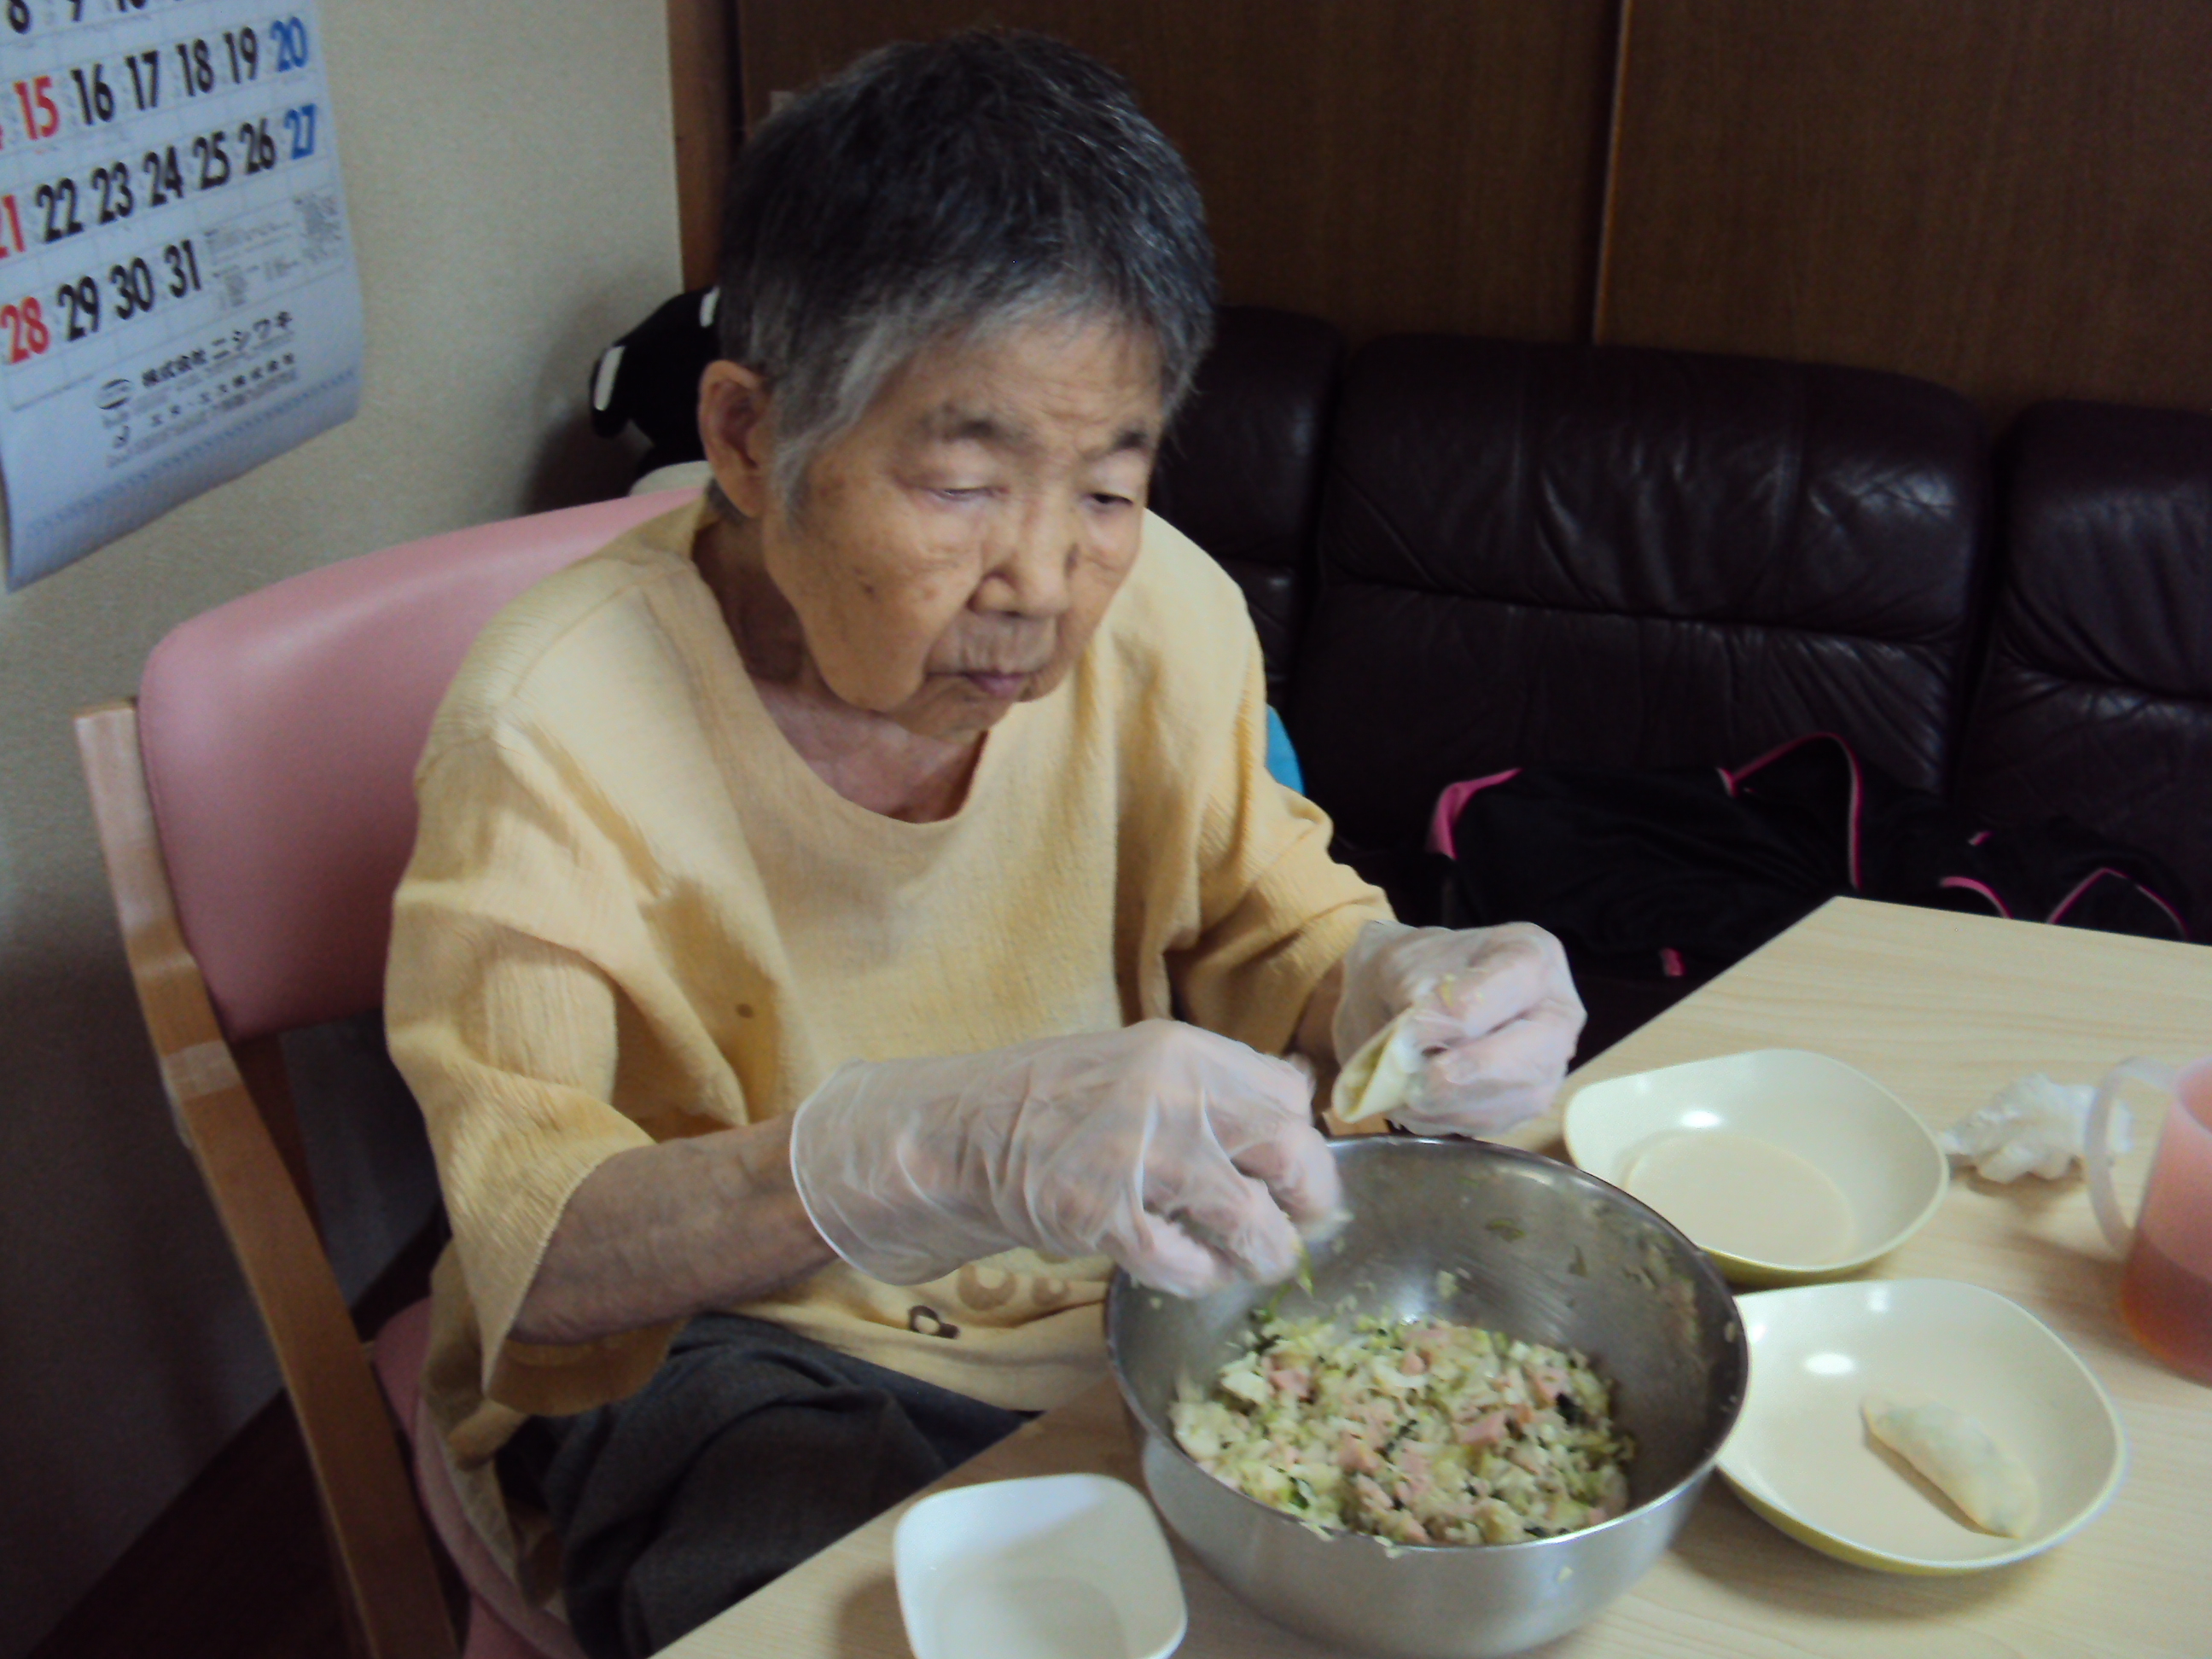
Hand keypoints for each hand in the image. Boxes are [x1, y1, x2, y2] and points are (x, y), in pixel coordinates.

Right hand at [788, 1020, 1340, 1297]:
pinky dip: (1198, 1278)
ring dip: (1264, 1255)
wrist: (965, 1131)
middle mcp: (1175, 1093)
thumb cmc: (1062, 1104)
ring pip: (1250, 1220)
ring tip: (1249, 1263)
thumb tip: (1300, 1105)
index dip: (1304, 1144)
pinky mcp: (1104, 1214)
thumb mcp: (1143, 1066)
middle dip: (1308, 1203)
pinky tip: (1188, 1273)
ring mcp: (1140, 1154)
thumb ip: (1215, 1086)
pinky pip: (1184, 1264)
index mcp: (1189, 1051)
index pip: (1290, 1095)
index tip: (1293, 1177)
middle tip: (1293, 1228)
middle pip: (1291, 1152)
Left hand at [1332, 920, 1584, 1136]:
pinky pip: (1501, 1121)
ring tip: (1405, 1095)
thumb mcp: (1399, 962)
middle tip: (1415, 1083)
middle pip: (1536, 1051)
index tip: (1408, 1032)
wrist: (1399, 999)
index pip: (1513, 984)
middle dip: (1470, 1072)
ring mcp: (1550, 1060)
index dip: (1460, 1014)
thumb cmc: (1409, 972)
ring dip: (1455, 1105)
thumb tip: (1420, 1038)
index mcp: (1531, 955)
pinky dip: (1452, 1120)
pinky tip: (1418, 1107)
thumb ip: (1413, 991)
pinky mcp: (1528, 1099)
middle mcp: (1556, 1010)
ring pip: (1522, 1096)